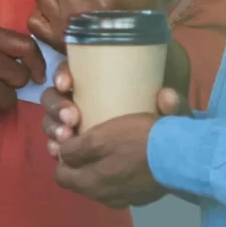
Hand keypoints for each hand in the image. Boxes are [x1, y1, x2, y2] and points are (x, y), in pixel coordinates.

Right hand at [41, 62, 187, 148]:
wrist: (163, 155)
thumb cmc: (161, 126)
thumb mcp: (171, 115)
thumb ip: (174, 107)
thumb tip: (167, 97)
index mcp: (98, 83)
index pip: (72, 71)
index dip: (63, 75)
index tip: (69, 84)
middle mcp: (80, 100)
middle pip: (54, 97)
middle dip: (57, 106)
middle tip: (71, 119)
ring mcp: (73, 125)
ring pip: (51, 121)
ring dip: (52, 128)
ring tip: (65, 138)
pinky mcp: (74, 148)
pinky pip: (56, 145)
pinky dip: (54, 147)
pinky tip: (58, 153)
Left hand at [49, 107, 176, 209]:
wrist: (180, 156)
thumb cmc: (136, 142)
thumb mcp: (98, 139)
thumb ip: (75, 151)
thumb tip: (63, 154)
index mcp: (90, 184)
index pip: (61, 177)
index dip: (62, 159)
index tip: (70, 143)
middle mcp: (104, 197)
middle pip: (81, 182)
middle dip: (81, 165)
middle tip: (89, 144)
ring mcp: (126, 199)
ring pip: (103, 185)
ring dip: (102, 170)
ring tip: (111, 151)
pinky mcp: (144, 196)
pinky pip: (124, 186)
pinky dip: (122, 175)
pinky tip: (131, 160)